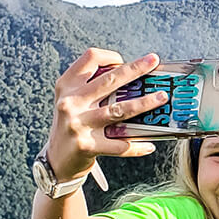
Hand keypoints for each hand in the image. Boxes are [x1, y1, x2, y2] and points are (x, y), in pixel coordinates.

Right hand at [44, 49, 166, 178]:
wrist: (56, 161)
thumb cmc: (72, 125)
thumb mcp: (72, 101)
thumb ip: (92, 88)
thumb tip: (132, 77)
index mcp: (67, 86)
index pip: (89, 58)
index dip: (110, 57)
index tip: (125, 61)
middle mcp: (70, 102)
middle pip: (110, 80)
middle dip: (135, 69)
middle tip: (153, 61)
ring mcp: (78, 124)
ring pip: (120, 109)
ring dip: (145, 103)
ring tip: (162, 98)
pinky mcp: (87, 146)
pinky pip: (120, 145)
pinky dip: (137, 146)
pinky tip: (150, 145)